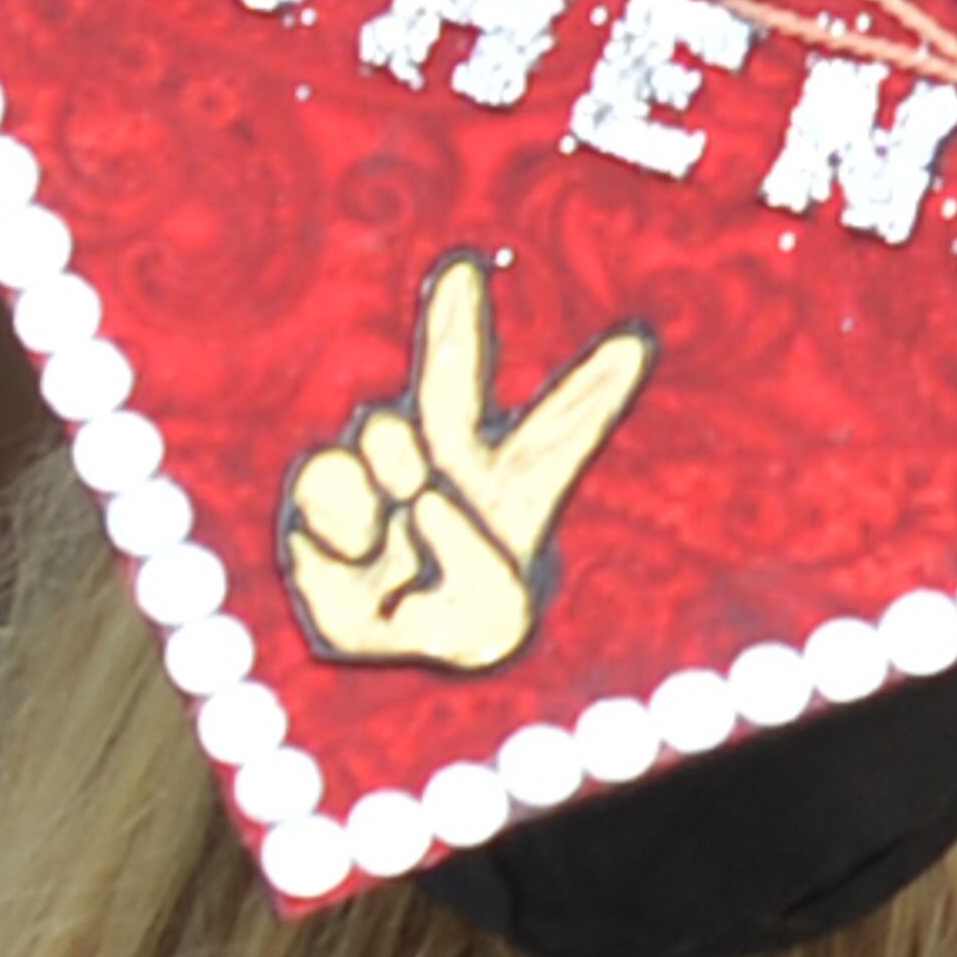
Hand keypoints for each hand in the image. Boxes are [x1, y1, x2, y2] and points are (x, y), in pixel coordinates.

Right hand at [281, 253, 654, 674]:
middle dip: (457, 327)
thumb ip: (469, 551)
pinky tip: (358, 555)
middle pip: (452, 387)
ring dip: (395, 474)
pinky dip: (345, 523)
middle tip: (463, 272)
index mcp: (510, 499)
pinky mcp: (318, 499)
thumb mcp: (489, 620)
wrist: (358, 685)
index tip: (638, 341)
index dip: (593, 389)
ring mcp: (378, 479)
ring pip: (386, 434)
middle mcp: (445, 473)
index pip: (557, 437)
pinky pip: (332, 476)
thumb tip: (419, 492)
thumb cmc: (445, 645)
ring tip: (400, 529)